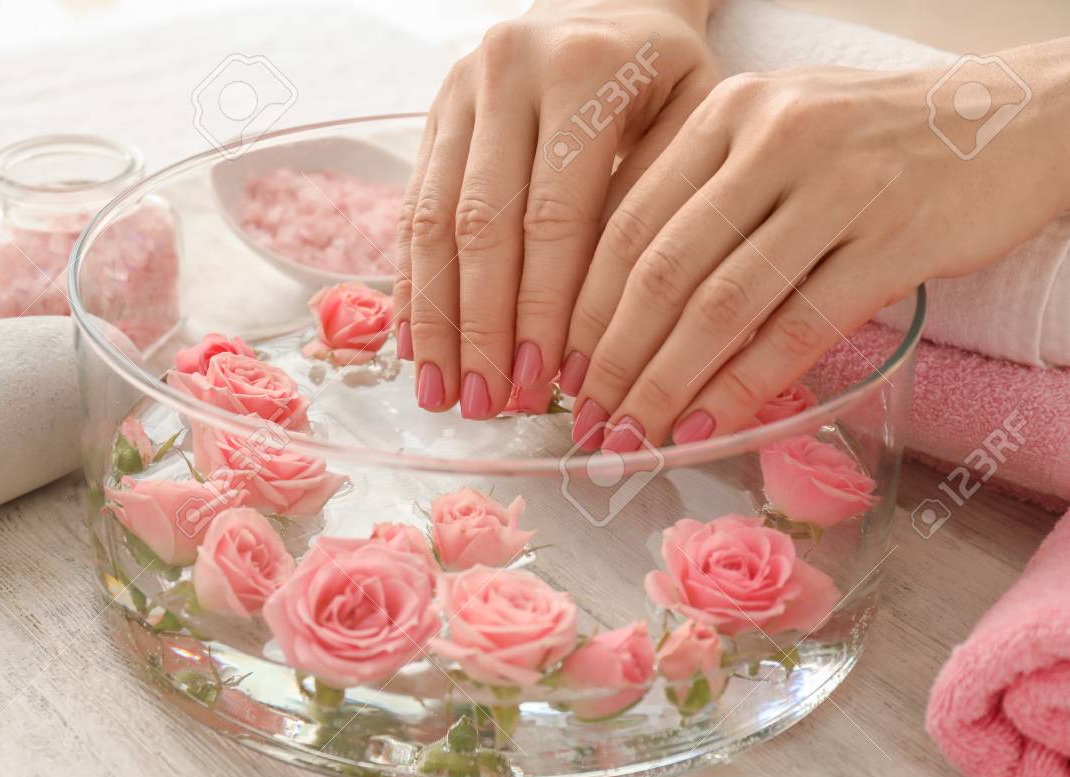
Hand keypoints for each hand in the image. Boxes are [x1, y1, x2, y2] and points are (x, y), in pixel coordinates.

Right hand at [394, 0, 718, 417]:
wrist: (612, 0)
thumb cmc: (666, 76)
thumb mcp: (693, 120)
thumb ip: (651, 209)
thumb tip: (606, 337)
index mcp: (583, 72)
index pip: (553, 217)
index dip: (541, 310)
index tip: (541, 384)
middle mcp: (508, 72)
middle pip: (481, 227)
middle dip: (481, 329)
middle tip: (485, 406)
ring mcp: (459, 90)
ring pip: (433, 222)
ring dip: (436, 319)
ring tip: (441, 392)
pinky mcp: (433, 113)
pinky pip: (412, 209)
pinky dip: (412, 283)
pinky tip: (416, 344)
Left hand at [565, 51, 1069, 450]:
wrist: (1008, 118)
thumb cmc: (870, 142)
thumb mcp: (774, 139)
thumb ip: (702, 198)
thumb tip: (619, 310)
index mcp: (727, 112)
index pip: (630, 222)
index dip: (585, 306)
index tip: (561, 368)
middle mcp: (773, 139)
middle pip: (664, 269)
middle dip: (613, 359)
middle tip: (586, 421)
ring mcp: (838, 187)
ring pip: (723, 305)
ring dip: (666, 384)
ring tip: (634, 437)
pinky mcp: (896, 238)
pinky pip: (798, 328)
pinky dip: (745, 386)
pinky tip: (709, 425)